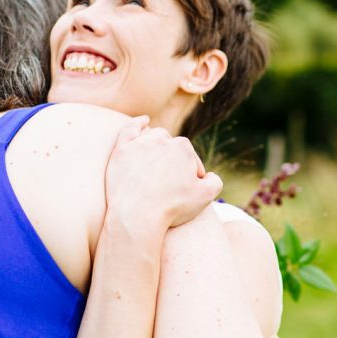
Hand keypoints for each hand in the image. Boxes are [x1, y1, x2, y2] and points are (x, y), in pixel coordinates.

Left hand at [104, 118, 223, 232]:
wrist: (136, 216)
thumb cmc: (171, 207)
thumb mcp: (205, 197)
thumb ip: (215, 182)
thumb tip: (208, 175)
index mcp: (183, 148)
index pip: (190, 157)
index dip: (190, 174)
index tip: (185, 189)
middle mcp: (162, 141)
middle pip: (172, 146)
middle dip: (174, 160)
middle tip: (170, 181)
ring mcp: (139, 144)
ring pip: (153, 137)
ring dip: (158, 145)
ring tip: (158, 160)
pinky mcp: (121, 150)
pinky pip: (130, 129)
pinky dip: (137, 123)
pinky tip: (144, 121)